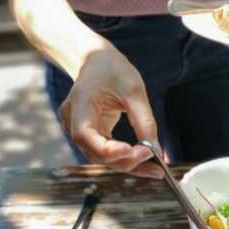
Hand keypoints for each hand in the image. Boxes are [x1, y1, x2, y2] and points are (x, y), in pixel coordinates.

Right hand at [58, 47, 163, 178]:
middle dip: (125, 161)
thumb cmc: (112, 69)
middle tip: (156, 166)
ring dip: (127, 163)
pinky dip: (123, 157)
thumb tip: (155, 149)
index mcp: (79, 103)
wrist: (95, 60)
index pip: (84, 135)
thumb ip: (143, 119)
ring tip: (156, 169)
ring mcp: (77, 128)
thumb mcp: (133, 88)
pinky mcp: (88, 133)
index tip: (133, 151)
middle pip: (94, 151)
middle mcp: (72, 119)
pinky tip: (144, 160)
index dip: (107, 149)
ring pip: (100, 156)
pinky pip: (104, 150)